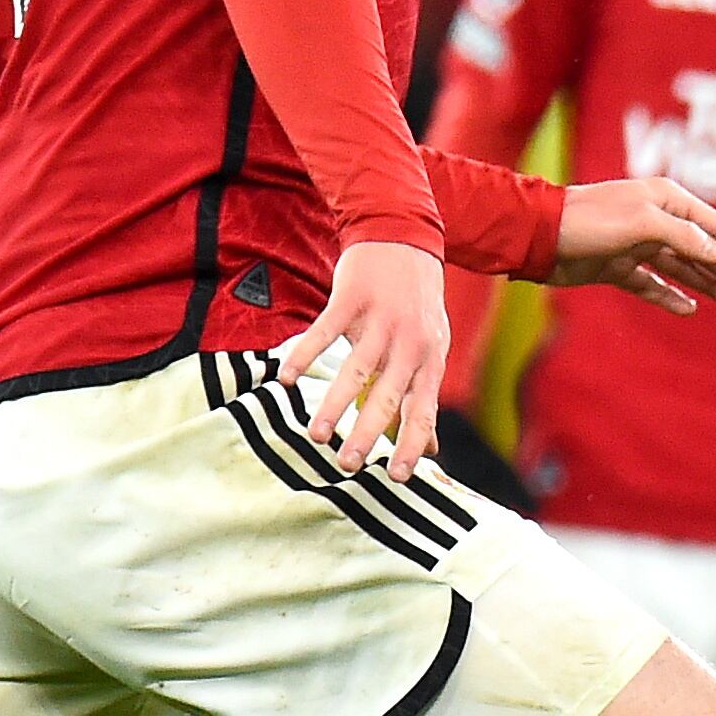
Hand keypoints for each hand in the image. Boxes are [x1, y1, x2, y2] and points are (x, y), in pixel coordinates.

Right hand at [279, 239, 450, 477]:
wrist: (404, 238)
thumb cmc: (417, 303)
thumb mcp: (431, 347)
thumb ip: (424, 395)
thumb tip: (431, 448)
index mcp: (431, 359)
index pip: (424, 410)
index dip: (412, 444)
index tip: (396, 477)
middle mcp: (411, 343)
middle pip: (389, 396)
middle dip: (369, 434)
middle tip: (348, 465)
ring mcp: (382, 320)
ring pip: (356, 370)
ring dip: (334, 405)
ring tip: (315, 436)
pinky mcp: (352, 298)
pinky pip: (324, 333)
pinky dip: (304, 356)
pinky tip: (284, 379)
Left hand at [552, 176, 715, 317]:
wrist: (536, 236)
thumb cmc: (589, 221)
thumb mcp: (642, 223)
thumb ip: (684, 237)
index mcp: (667, 200)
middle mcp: (656, 219)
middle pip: (705, 249)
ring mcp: (637, 244)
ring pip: (683, 268)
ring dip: (711, 285)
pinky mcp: (617, 266)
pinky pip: (652, 284)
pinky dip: (670, 296)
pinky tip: (689, 308)